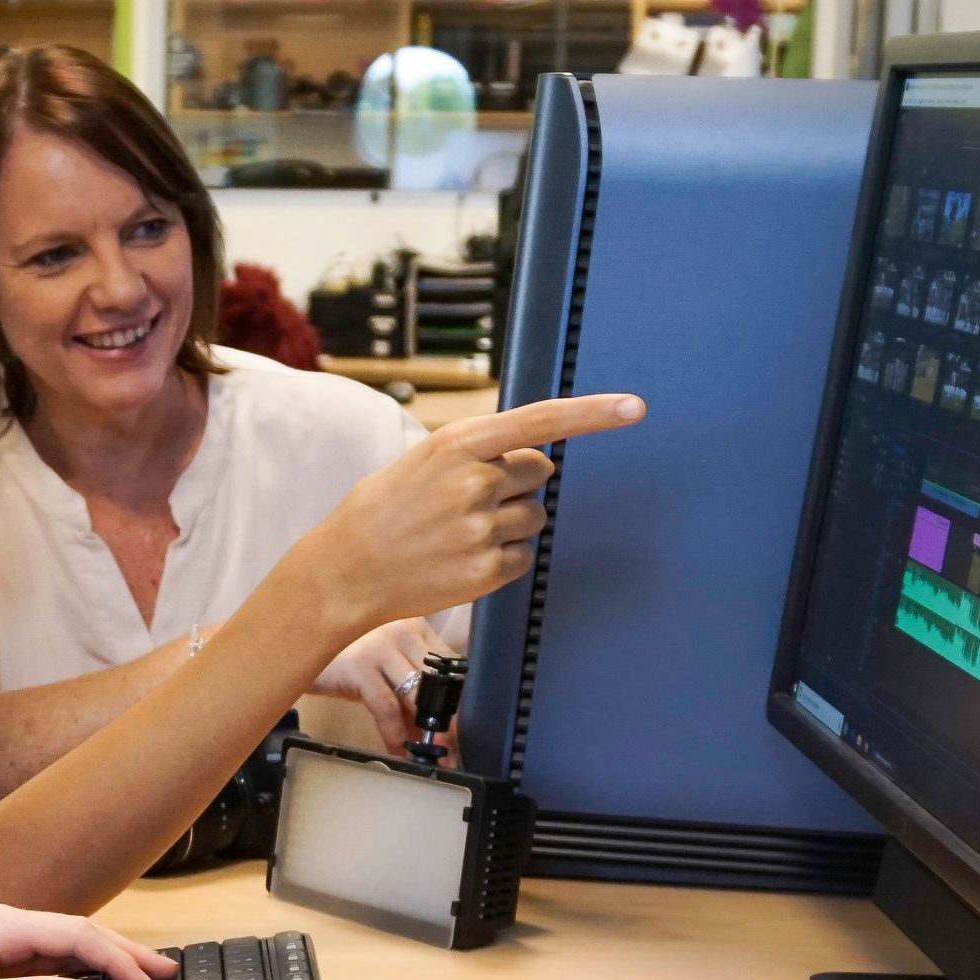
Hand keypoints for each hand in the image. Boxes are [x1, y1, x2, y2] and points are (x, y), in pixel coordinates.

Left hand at [0, 903, 175, 979]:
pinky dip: (80, 970)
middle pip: (78, 933)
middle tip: (169, 973)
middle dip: (125, 953)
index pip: (77, 935)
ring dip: (106, 960)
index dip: (118, 961)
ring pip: (65, 945)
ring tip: (146, 976)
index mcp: (0, 925)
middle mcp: (1, 924)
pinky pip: (47, 960)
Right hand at [293, 394, 643, 636]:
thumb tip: (536, 458)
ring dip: (508, 523)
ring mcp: (482, 528)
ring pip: (534, 517)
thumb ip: (475, 453)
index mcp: (457, 444)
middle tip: (471, 500)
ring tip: (459, 533)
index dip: (593, 414)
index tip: (635, 408)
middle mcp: (475, 482)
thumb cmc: (381, 511)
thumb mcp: (420, 461)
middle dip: (518, 483)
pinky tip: (460, 558)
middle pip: (541, 473)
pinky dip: (501, 558)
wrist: (344, 571)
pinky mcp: (486, 569)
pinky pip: (523, 556)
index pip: (540, 421)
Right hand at [311, 619, 454, 753]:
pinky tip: (397, 750)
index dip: (456, 701)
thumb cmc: (345, 661)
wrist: (297, 650)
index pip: (449, 666)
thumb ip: (409, 696)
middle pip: (437, 680)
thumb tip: (437, 736)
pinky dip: (395, 734)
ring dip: (424, 730)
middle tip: (448, 751)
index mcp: (415, 626)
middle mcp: (402, 629)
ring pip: (416, 694)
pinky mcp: (359, 666)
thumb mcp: (384, 673)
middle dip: (445, 720)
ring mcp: (380, 646)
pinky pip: (386, 707)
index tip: (458, 731)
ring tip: (428, 755)